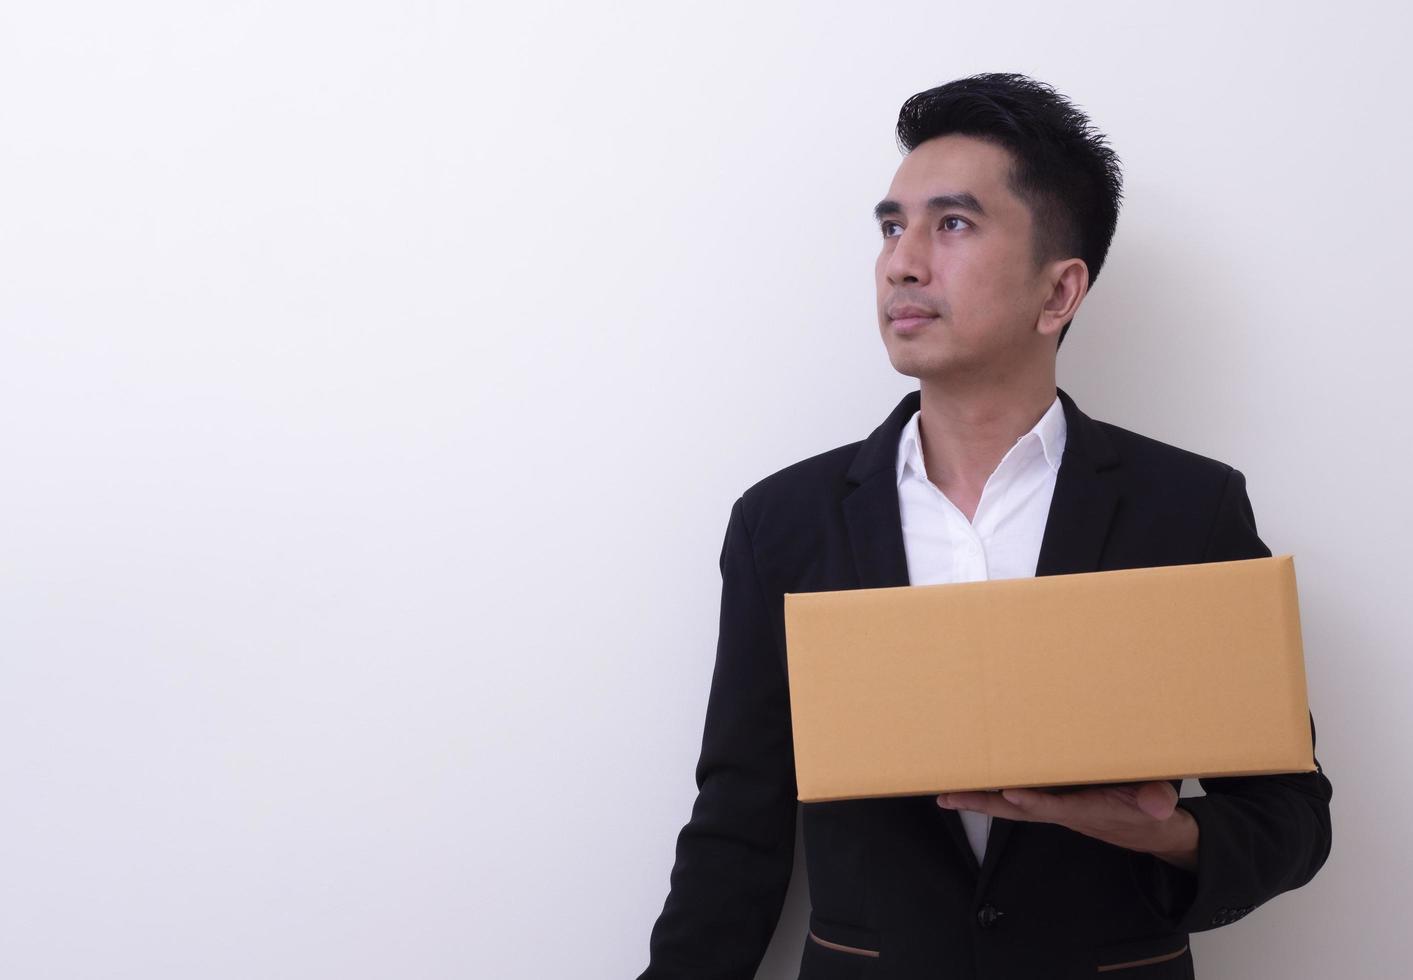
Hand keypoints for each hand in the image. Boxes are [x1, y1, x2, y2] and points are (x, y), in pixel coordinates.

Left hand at [937, 781, 1199, 870]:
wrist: (1147, 828)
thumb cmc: (1148, 809)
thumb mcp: (1158, 804)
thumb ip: (1156, 800)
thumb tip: (1159, 805)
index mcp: (1087, 810)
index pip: (1055, 807)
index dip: (1034, 801)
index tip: (1010, 792)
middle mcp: (1063, 811)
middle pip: (1017, 809)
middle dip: (984, 804)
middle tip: (949, 796)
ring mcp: (1054, 807)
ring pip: (1011, 805)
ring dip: (979, 800)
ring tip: (944, 793)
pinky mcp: (1052, 800)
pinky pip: (1016, 798)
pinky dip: (992, 793)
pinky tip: (968, 787)